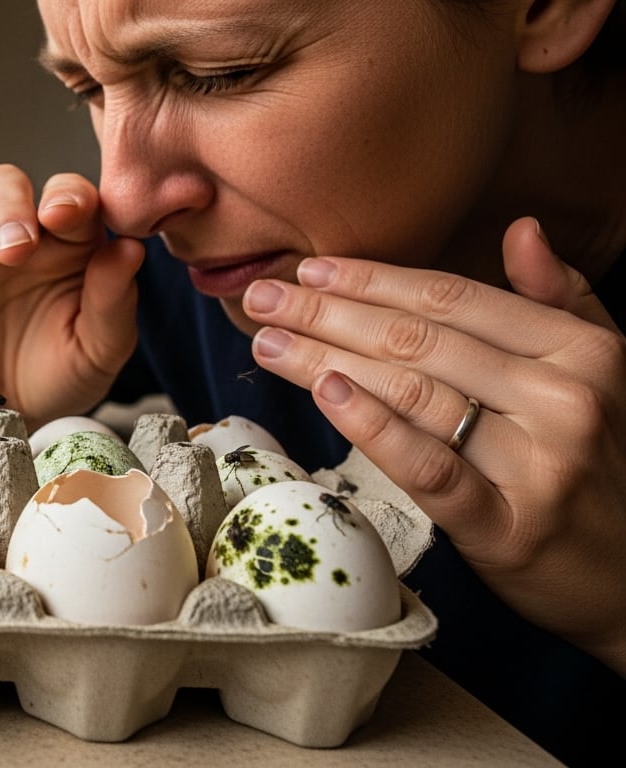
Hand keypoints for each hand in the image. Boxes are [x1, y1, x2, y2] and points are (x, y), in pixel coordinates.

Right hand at [0, 164, 144, 422]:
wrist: (8, 421)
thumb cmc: (62, 376)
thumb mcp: (100, 349)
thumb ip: (114, 300)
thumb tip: (130, 247)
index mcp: (65, 243)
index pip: (67, 195)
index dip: (66, 195)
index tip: (64, 215)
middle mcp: (12, 236)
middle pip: (3, 184)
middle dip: (8, 205)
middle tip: (14, 249)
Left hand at [244, 216, 625, 674]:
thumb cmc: (603, 467)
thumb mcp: (602, 373)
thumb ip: (560, 300)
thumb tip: (521, 229)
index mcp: (579, 350)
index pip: (453, 298)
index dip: (373, 279)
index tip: (310, 268)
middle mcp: (560, 397)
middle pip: (419, 340)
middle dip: (329, 313)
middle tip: (263, 298)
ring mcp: (536, 463)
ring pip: (411, 394)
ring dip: (326, 359)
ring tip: (268, 342)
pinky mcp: (506, 524)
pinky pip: (428, 466)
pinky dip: (372, 426)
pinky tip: (324, 393)